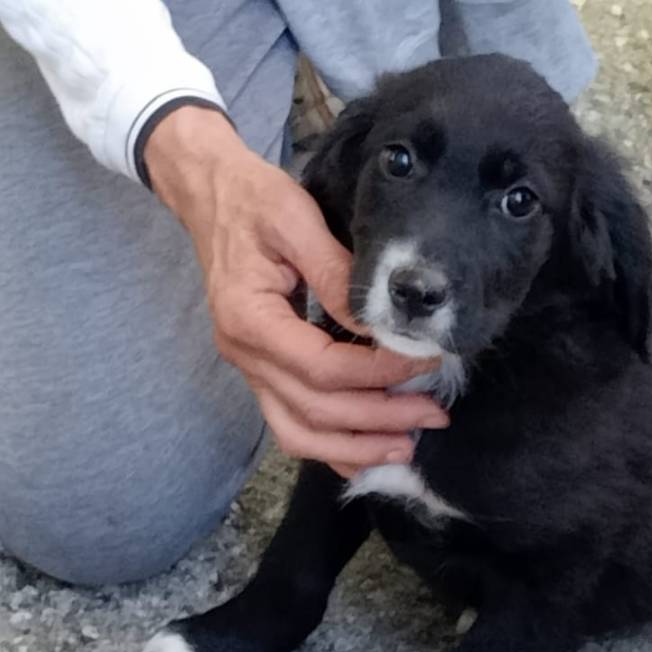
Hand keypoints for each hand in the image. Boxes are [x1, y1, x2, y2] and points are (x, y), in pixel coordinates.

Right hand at [145, 106, 448, 474]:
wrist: (211, 194)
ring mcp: (250, 369)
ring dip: (355, 448)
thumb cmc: (253, 201)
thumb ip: (336, 272)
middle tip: (435, 414)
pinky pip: (292, 425)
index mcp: (249, 318)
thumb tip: (377, 319)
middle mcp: (244, 355)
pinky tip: (370, 451)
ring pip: (298, 433)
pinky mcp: (262, 372)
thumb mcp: (295, 219)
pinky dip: (332, 446)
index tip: (426, 362)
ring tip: (407, 446)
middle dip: (379, 420)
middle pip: (315, 411)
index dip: (379, 373)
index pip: (323, 367)